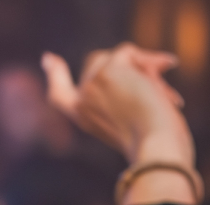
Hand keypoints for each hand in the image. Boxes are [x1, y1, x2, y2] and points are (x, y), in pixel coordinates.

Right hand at [41, 43, 196, 204]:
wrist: (155, 147)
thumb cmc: (154, 141)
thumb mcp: (138, 119)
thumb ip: (128, 95)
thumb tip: (146, 63)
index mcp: (84, 119)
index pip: (60, 94)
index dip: (55, 75)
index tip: (48, 60)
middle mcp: (81, 103)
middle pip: (101, 61)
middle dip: (131, 67)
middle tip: (158, 92)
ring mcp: (89, 85)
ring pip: (118, 55)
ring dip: (145, 68)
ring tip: (161, 95)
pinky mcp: (104, 72)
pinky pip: (129, 52)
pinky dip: (151, 63)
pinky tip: (160, 82)